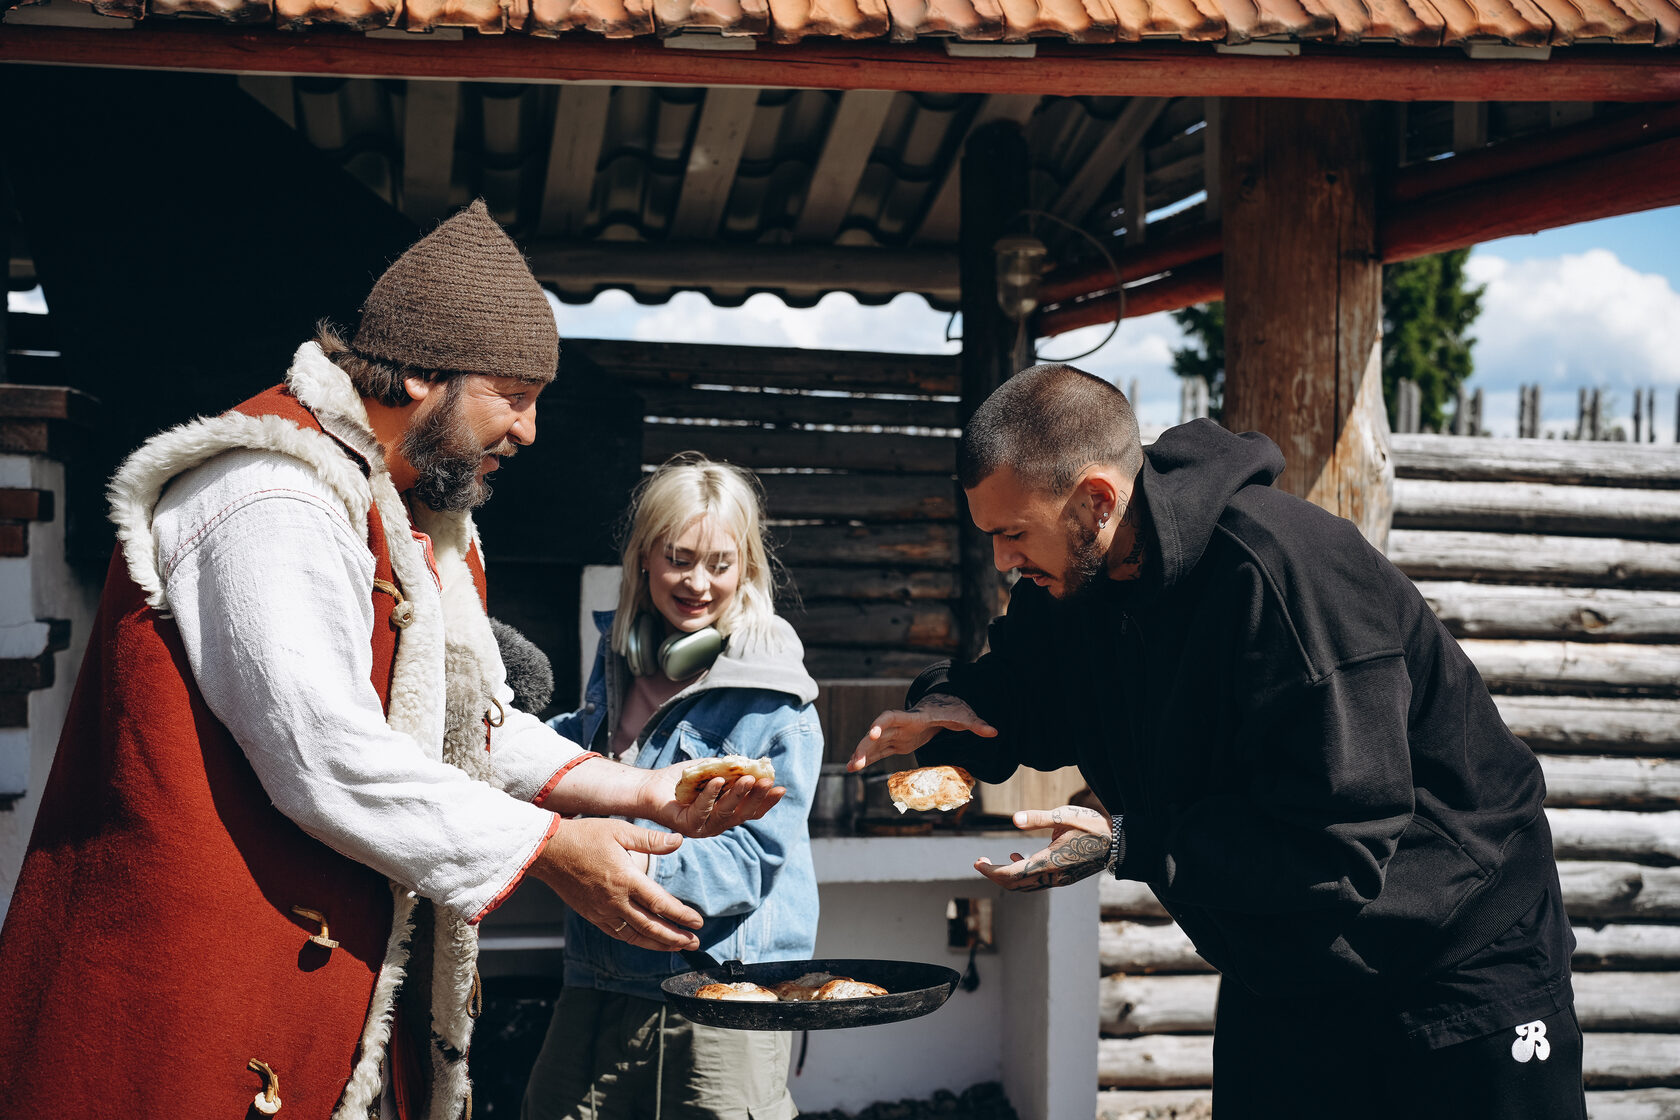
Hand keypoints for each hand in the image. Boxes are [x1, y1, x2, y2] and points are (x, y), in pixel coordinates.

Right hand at [526, 817, 702, 950]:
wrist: (548, 851)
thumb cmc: (584, 837)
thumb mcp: (620, 831)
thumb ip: (651, 840)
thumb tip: (679, 841)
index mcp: (626, 879)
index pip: (661, 904)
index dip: (682, 915)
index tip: (698, 922)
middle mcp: (615, 900)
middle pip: (651, 927)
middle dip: (675, 937)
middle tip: (694, 942)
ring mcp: (602, 911)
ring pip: (635, 936)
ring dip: (658, 944)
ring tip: (677, 947)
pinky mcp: (592, 915)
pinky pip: (617, 934)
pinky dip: (635, 940)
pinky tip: (646, 940)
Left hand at [641, 764, 785, 837]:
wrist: (651, 785)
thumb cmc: (684, 779)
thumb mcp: (713, 770)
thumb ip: (732, 770)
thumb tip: (754, 764)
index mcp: (726, 814)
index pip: (752, 811)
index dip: (767, 802)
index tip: (781, 788)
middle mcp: (717, 824)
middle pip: (743, 814)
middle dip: (758, 797)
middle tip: (768, 781)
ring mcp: (702, 828)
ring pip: (725, 813)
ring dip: (739, 795)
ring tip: (749, 779)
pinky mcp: (686, 825)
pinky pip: (702, 810)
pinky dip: (711, 794)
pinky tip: (718, 780)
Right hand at [848, 693, 996, 771]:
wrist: (943, 706)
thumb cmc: (953, 710)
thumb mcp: (966, 717)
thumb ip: (977, 724)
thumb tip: (995, 731)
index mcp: (913, 717)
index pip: (892, 717)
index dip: (881, 723)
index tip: (872, 732)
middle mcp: (900, 724)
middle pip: (877, 733)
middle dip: (865, 746)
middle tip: (854, 762)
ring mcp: (896, 734)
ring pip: (874, 744)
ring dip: (862, 754)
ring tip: (849, 768)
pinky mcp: (896, 743)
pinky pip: (878, 751)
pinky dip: (868, 759)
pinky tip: (854, 768)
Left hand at [975, 805, 1110, 891]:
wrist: (1119, 844)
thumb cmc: (1093, 827)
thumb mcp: (1065, 816)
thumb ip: (1039, 818)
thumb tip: (1014, 819)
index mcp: (1049, 863)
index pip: (1010, 876)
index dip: (990, 871)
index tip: (976, 862)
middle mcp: (1052, 876)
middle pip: (1014, 885)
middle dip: (994, 874)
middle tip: (979, 862)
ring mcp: (1059, 880)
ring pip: (1024, 886)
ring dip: (1007, 876)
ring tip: (993, 861)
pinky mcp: (1064, 878)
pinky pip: (1036, 882)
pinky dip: (1021, 874)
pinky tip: (1019, 858)